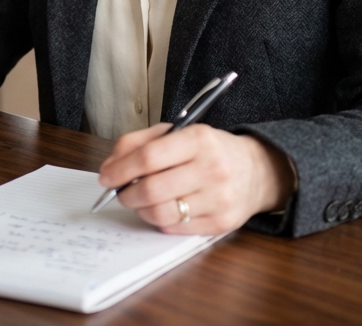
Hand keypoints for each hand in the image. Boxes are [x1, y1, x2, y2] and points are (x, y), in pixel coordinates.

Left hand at [98, 123, 295, 234]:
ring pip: (160, 213)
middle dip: (125, 193)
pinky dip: (159, 220)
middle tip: (119, 192)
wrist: (256, 171)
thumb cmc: (210, 150)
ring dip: (140, 209)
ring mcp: (218, 199)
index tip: (105, 176)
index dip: (120, 169)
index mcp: (199, 139)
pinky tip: (162, 208)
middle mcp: (212, 168)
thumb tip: (109, 166)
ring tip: (139, 200)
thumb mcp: (180, 133)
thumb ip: (141, 142)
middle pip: (151, 189)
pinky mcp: (220, 224)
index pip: (149, 157)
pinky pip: (174, 228)